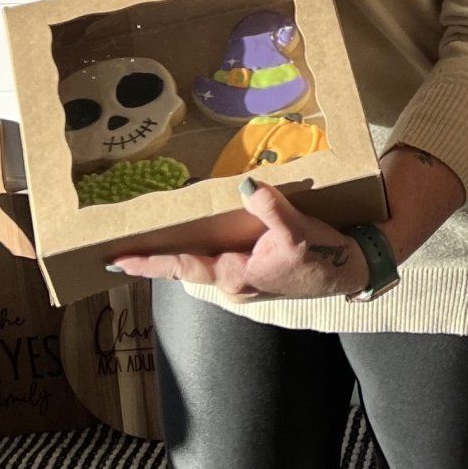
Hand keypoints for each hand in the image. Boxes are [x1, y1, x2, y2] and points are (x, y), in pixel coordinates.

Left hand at [108, 181, 369, 301]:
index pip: (183, 266)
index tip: (117, 258)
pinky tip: (193, 238)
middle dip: (154, 260)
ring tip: (145, 244)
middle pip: (184, 268)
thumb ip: (272, 208)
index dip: (149, 262)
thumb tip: (247, 185)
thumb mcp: (300, 232)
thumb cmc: (324, 255)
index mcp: (237, 275)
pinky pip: (215, 262)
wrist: (350, 270)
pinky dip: (198, 252)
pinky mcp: (252, 274)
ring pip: (199, 266)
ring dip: (174, 257)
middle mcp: (233, 283)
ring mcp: (242, 281)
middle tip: (119, 249)